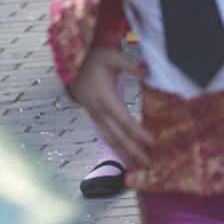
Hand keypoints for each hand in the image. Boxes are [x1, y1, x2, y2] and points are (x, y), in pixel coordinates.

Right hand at [69, 46, 151, 165]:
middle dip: (132, 152)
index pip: (125, 120)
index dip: (138, 132)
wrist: (71, 64)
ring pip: (110, 140)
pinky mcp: (94, 117)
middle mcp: (100, 112)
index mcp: (106, 99)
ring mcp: (95, 116)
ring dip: (123, 154)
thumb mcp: (112, 56)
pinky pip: (106, 136)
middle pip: (117, 136)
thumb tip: (147, 70)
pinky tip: (125, 155)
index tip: (152, 142)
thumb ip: (130, 64)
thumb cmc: (94, 59)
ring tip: (137, 167)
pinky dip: (115, 148)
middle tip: (148, 165)